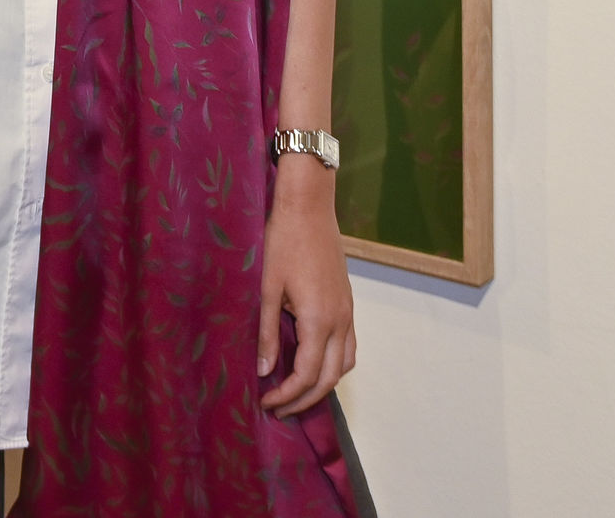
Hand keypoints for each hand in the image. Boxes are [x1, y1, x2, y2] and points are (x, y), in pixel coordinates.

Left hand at [256, 159, 355, 417]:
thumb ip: (266, 333)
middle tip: (278, 408)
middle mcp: (340, 321)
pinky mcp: (349, 303)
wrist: (309, 207)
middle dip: (304, 399)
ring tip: (295, 393)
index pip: (307, 375)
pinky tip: (315, 364)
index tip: (266, 403)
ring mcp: (348, 312)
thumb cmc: (283, 242)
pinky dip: (336, 365)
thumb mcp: (267, 288)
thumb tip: (264, 372)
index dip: (287, 395)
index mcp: (318, 320)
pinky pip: (350, 346)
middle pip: (329, 378)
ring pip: (345, 365)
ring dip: (323, 385)